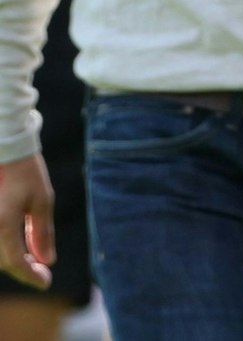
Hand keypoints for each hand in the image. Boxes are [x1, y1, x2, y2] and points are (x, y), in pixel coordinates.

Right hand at [0, 153, 54, 288]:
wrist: (5, 151)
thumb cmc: (26, 172)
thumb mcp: (42, 201)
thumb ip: (42, 233)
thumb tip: (46, 260)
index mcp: (2, 223)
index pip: (15, 262)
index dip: (30, 276)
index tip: (46, 282)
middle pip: (3, 261)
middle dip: (23, 269)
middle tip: (42, 270)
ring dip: (12, 260)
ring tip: (32, 259)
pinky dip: (5, 247)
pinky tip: (18, 245)